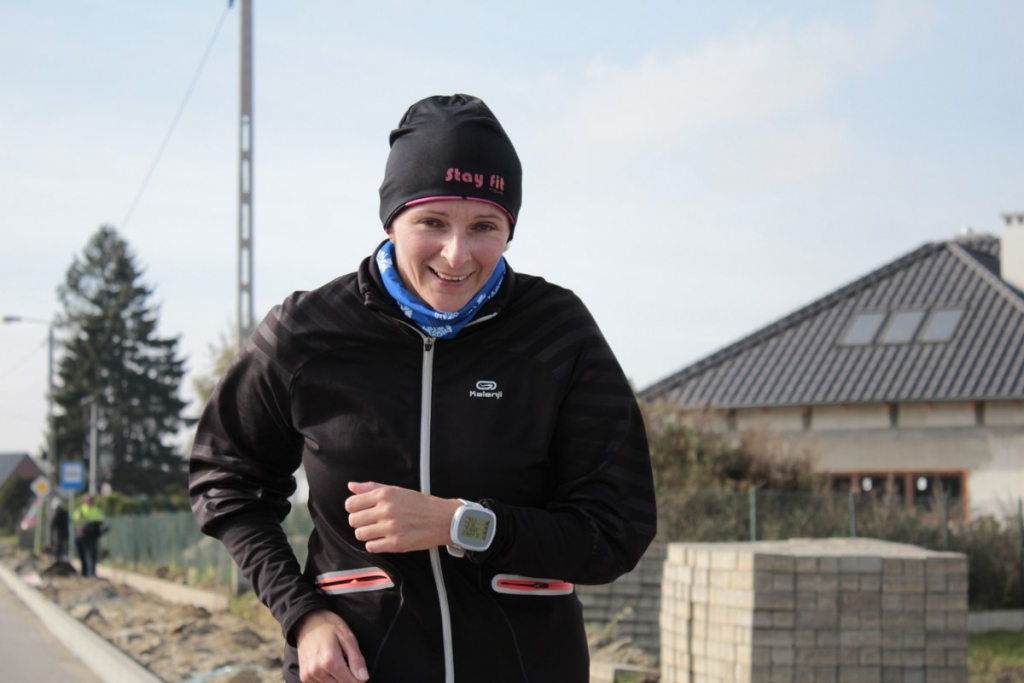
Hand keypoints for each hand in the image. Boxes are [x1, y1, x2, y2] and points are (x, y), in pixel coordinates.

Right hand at [295, 609, 368, 681]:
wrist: (307, 621)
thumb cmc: (329, 626)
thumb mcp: (347, 637)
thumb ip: (356, 659)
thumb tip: (364, 678)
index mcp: (330, 661)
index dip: (359, 680)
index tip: (361, 674)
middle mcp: (317, 671)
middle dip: (349, 680)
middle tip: (350, 666)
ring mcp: (308, 675)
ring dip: (339, 680)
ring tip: (340, 664)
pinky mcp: (304, 677)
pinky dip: (329, 680)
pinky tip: (331, 669)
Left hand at [346, 482, 460, 552]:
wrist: (443, 519)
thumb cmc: (421, 504)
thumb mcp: (397, 490)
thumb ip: (372, 488)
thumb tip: (351, 486)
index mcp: (385, 495)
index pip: (351, 504)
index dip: (354, 509)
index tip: (361, 511)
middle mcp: (386, 510)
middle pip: (353, 520)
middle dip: (359, 522)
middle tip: (371, 522)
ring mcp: (390, 528)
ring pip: (360, 534)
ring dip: (367, 534)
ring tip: (378, 531)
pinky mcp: (395, 544)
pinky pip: (371, 547)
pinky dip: (375, 544)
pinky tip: (384, 539)